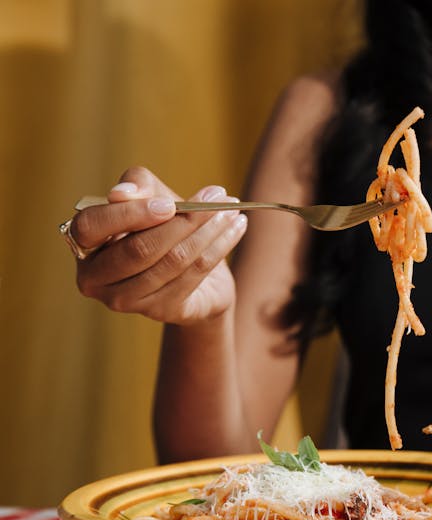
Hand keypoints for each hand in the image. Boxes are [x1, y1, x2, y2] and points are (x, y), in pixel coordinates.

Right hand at [72, 167, 247, 324]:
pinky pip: (194, 274)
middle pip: (140, 249)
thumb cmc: (163, 224)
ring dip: (209, 231)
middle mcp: (96, 279)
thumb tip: (121, 193)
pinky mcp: (160, 311)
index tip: (169, 203)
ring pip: (173, 261)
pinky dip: (220, 246)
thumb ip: (138, 187)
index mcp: (83, 245)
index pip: (92, 227)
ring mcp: (127, 300)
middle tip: (217, 197)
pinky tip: (238, 227)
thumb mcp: (150, 196)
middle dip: (184, 220)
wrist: (193, 268)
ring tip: (231, 210)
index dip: (130, 214)